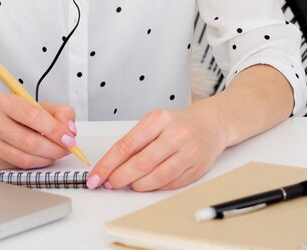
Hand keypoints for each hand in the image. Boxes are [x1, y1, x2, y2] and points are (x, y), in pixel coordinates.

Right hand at [0, 94, 77, 171]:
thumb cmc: (13, 117)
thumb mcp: (37, 106)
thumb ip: (59, 112)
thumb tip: (69, 129)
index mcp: (5, 102)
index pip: (33, 115)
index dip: (54, 129)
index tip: (68, 138)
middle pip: (28, 140)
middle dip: (53, 148)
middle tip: (66, 149)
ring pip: (24, 158)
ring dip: (46, 158)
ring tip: (55, 153)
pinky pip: (19, 168)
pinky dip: (36, 165)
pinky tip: (42, 158)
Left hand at [87, 103, 226, 191]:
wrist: (210, 124)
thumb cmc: (177, 123)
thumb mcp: (154, 122)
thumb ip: (135, 142)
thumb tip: (111, 165)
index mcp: (158, 119)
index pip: (127, 145)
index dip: (108, 164)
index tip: (96, 176)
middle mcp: (174, 134)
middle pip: (141, 163)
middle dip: (120, 177)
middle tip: (109, 184)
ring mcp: (188, 152)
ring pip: (157, 176)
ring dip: (138, 185)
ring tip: (129, 184)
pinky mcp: (197, 168)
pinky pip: (171, 183)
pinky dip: (155, 187)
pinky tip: (147, 184)